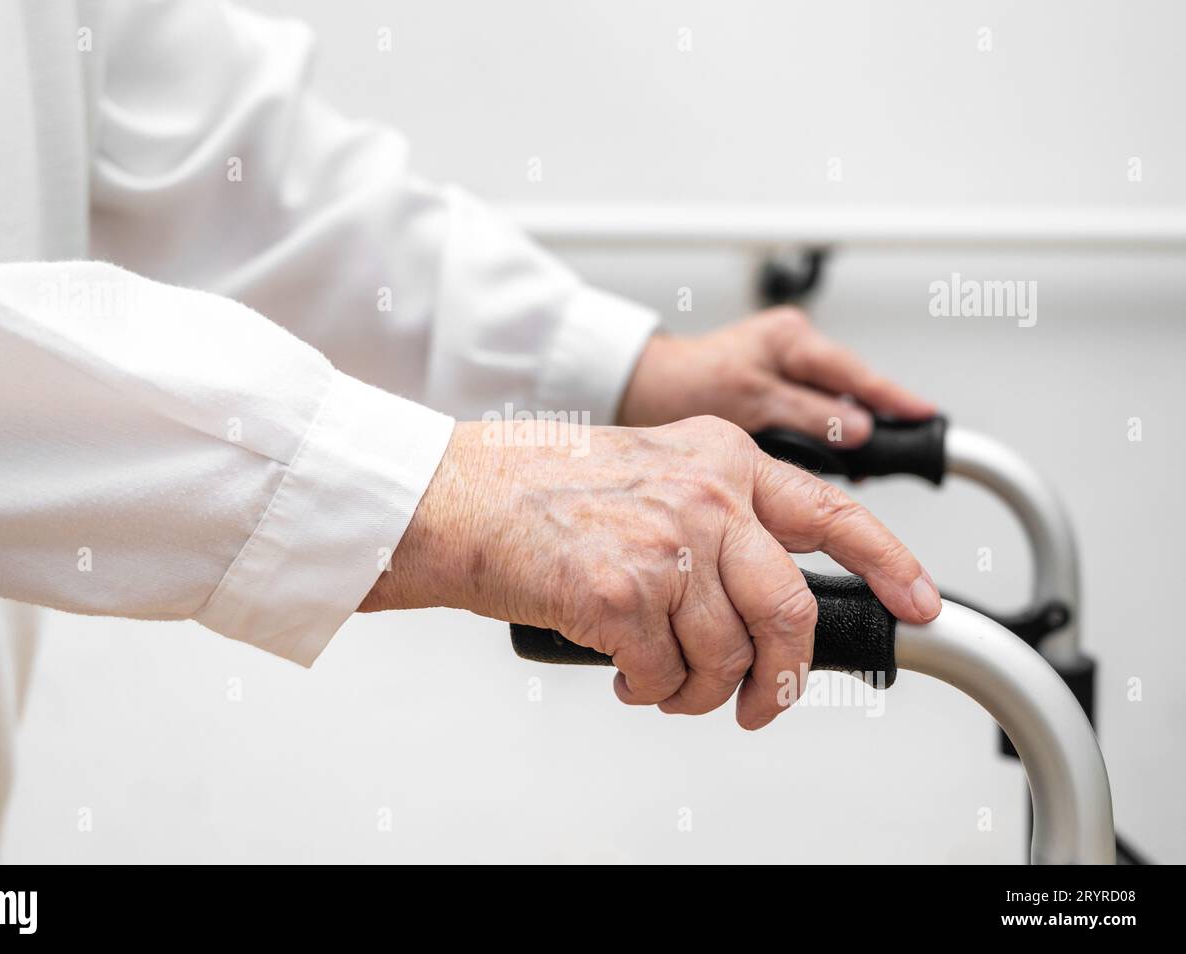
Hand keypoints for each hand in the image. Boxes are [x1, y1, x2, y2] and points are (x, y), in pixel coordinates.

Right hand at [361, 416, 940, 729]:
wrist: (454, 496)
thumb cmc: (535, 489)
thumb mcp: (648, 470)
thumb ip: (713, 515)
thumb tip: (755, 594)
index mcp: (721, 458)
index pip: (835, 513)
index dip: (891, 564)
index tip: (921, 603)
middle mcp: (707, 496)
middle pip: (788, 612)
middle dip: (782, 678)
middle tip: (763, 704)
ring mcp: (668, 544)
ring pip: (729, 656)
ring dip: (701, 692)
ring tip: (663, 682)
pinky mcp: (624, 594)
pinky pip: (667, 676)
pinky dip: (651, 691)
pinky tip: (625, 673)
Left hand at [618, 306, 936, 446]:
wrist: (644, 390)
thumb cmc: (684, 384)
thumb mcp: (750, 401)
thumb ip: (807, 414)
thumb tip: (859, 428)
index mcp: (790, 338)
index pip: (857, 371)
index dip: (895, 399)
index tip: (926, 417)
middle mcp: (793, 347)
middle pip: (852, 388)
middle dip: (873, 421)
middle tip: (896, 453)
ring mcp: (787, 368)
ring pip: (834, 404)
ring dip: (845, 432)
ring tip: (862, 462)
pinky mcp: (776, 390)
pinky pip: (813, 412)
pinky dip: (822, 434)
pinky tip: (827, 455)